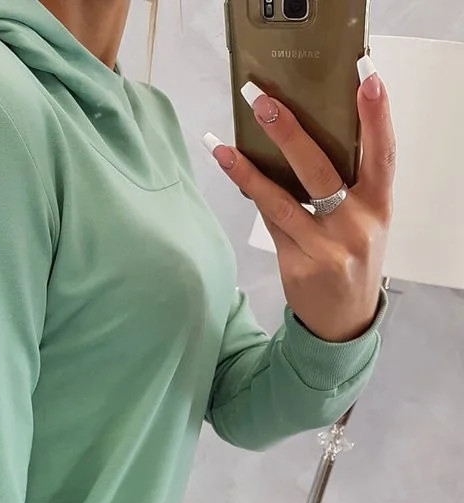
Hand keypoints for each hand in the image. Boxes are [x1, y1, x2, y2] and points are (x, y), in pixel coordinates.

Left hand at [205, 57, 395, 342]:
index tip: (368, 78)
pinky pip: (271, 223)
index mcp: (379, 207)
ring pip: (282, 201)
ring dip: (249, 170)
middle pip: (320, 171)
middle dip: (290, 134)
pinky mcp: (298, 266)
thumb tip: (303, 135)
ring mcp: (326, 249)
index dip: (377, 116)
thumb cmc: (352, 258)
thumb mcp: (366, 221)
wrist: (343, 321)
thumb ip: (350, 186)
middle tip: (264, 103)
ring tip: (223, 146)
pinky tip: (231, 168)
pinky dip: (252, 194)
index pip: (382, 154)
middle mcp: (355, 226)